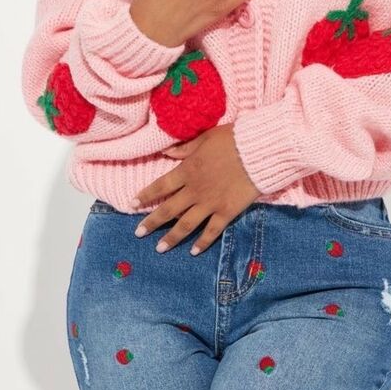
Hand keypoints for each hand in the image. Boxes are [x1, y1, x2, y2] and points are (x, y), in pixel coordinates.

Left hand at [128, 122, 261, 254]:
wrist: (258, 151)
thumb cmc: (232, 139)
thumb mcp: (205, 138)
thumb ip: (185, 148)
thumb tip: (165, 151)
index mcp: (187, 170)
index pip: (160, 186)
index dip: (145, 195)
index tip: (132, 204)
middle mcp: (194, 190)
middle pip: (168, 210)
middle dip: (152, 222)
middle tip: (138, 233)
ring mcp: (210, 203)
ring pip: (186, 225)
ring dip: (171, 238)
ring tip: (159, 248)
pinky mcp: (227, 211)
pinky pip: (212, 230)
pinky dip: (202, 242)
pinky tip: (194, 251)